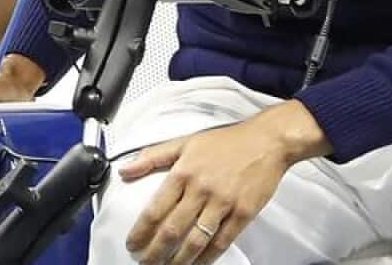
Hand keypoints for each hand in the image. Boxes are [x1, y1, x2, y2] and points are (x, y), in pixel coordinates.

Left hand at [120, 100, 329, 263]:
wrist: (267, 140)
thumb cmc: (227, 140)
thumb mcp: (186, 142)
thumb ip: (153, 157)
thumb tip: (124, 171)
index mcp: (184, 172)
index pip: (155, 209)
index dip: (140, 232)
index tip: (132, 244)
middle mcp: (201, 189)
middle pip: (171, 230)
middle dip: (154, 252)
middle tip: (146, 263)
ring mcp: (223, 202)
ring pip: (195, 240)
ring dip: (178, 260)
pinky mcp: (243, 212)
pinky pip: (222, 241)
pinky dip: (207, 257)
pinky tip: (198, 263)